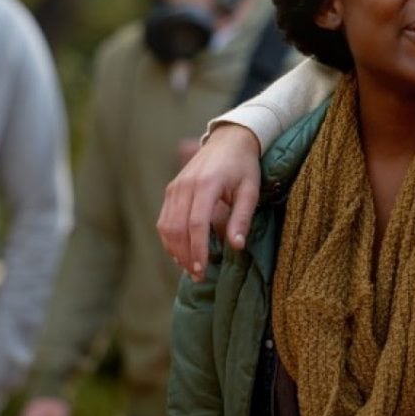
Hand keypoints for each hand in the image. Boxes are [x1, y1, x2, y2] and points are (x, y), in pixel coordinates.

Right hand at [157, 123, 261, 278]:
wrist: (229, 139)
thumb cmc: (244, 166)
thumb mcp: (250, 190)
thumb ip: (242, 218)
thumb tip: (236, 246)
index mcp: (207, 184)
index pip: (196, 224)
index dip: (197, 250)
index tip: (202, 270)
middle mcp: (186, 185)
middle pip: (177, 228)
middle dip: (185, 256)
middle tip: (198, 276)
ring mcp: (175, 187)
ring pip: (166, 226)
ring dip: (175, 250)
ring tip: (189, 268)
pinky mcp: (171, 189)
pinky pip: (163, 219)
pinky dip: (169, 239)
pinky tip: (180, 252)